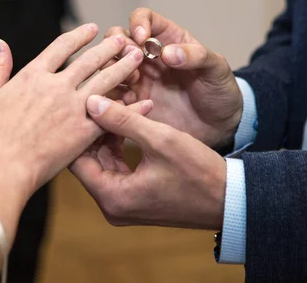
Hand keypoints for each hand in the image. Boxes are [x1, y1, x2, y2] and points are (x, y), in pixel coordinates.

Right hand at [0, 23, 145, 197]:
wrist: (4, 167)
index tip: (92, 29)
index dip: (79, 36)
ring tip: (137, 58)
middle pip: (89, 60)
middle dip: (108, 48)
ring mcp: (73, 108)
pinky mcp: (84, 131)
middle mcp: (57, 86)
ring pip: (105, 81)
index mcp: (33, 75)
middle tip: (122, 40)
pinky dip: (132, 108)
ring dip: (123, 67)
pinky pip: (113, 115)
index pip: (61, 47)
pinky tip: (146, 101)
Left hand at [71, 95, 226, 229]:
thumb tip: (91, 101)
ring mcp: (123, 204)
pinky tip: (128, 122)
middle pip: (87, 161)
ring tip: (115, 105)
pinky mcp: (134, 199)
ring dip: (107, 135)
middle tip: (100, 99)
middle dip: (94, 129)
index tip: (87, 102)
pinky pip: (116, 169)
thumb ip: (123, 120)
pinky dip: (119, 147)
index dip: (80, 127)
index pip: (77, 159)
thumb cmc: (199, 172)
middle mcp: (112, 206)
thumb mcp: (160, 140)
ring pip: (101, 163)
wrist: (230, 200)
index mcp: (112, 197)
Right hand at [105, 8, 241, 147]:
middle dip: (118, 47)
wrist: (220, 127)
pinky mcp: (134, 104)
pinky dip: (114, 96)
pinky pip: (112, 96)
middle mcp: (148, 57)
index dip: (138, 23)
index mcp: (168, 39)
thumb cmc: (220, 91)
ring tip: (132, 82)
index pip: (143, 18)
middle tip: (133, 61)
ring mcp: (138, 80)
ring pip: (109, 66)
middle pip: (117, 40)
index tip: (142, 38)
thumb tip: (168, 53)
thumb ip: (196, 56)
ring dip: (112, 71)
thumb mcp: (216, 69)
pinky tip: (129, 104)